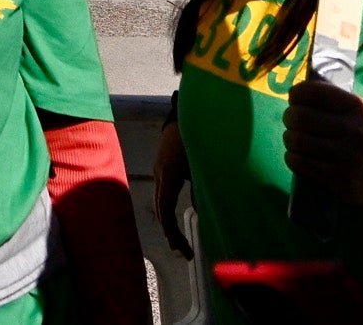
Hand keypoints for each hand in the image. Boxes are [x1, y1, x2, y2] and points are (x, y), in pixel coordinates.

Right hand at [153, 118, 191, 257]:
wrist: (183, 110)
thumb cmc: (196, 134)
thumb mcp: (203, 162)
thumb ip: (203, 187)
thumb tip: (202, 213)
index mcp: (168, 173)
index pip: (165, 209)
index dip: (173, 232)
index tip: (183, 250)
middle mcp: (160, 173)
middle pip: (160, 208)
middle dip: (171, 232)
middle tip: (184, 252)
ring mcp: (159, 168)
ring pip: (160, 201)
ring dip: (170, 221)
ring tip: (182, 241)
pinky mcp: (163, 166)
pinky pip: (164, 192)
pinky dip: (170, 209)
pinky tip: (182, 216)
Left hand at [283, 78, 362, 207]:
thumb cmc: (361, 134)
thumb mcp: (356, 110)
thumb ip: (330, 98)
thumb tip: (295, 92)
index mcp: (357, 108)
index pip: (312, 92)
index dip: (296, 94)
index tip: (294, 100)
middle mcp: (354, 130)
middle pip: (300, 116)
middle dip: (289, 117)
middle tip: (291, 121)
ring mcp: (347, 156)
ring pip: (297, 140)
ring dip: (289, 138)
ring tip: (294, 138)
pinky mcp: (339, 177)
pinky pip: (300, 162)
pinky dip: (292, 157)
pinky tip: (296, 155)